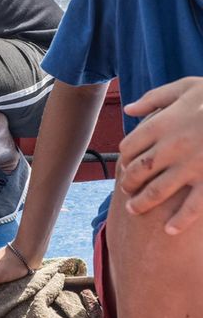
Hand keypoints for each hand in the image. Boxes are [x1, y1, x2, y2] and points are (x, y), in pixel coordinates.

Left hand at [119, 77, 202, 233]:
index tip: (126, 163)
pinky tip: (169, 231)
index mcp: (163, 124)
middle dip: (128, 183)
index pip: (129, 147)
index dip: (124, 157)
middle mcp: (172, 147)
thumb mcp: (187, 87)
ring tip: (133, 210)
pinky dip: (180, 221)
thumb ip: (155, 98)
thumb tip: (130, 110)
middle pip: (138, 171)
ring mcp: (192, 166)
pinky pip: (193, 206)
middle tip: (127, 190)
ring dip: (141, 204)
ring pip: (156, 192)